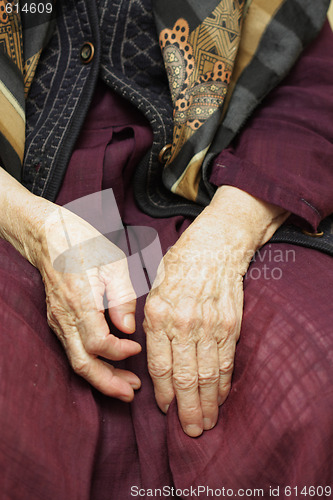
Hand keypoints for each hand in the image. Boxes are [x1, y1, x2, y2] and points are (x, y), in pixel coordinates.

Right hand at [0, 167, 140, 401]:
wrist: (47, 233)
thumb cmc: (83, 242)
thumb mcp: (112, 261)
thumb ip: (122, 297)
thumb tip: (128, 329)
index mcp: (80, 301)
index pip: (99, 343)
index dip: (120, 353)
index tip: (138, 348)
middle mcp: (65, 316)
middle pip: (83, 363)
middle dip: (108, 383)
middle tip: (132, 392)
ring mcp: (58, 320)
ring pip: (76, 360)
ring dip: (101, 377)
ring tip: (126, 385)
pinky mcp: (58, 319)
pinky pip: (73, 349)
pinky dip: (92, 362)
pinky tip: (110, 363)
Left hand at [144, 186, 288, 435]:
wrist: (214, 247)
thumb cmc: (178, 266)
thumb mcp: (152, 289)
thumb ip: (150, 324)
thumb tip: (152, 359)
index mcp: (158, 315)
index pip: (159, 366)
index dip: (163, 393)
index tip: (164, 409)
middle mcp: (184, 324)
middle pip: (186, 377)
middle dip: (187, 409)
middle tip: (190, 431)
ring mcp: (210, 325)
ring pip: (209, 374)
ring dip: (208, 402)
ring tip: (207, 422)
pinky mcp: (230, 324)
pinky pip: (227, 360)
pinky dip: (224, 383)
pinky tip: (221, 397)